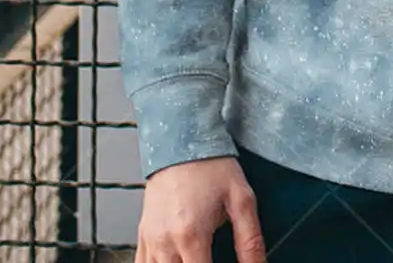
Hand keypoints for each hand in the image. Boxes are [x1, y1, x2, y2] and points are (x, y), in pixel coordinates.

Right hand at [135, 155, 266, 262]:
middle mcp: (165, 243)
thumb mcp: (241, 198)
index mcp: (191, 235)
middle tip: (212, 257)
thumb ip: (250, 239)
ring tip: (198, 258)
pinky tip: (177, 261)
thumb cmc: (211, 166)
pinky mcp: (142, 236)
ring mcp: (150, 241)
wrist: (182, 140)